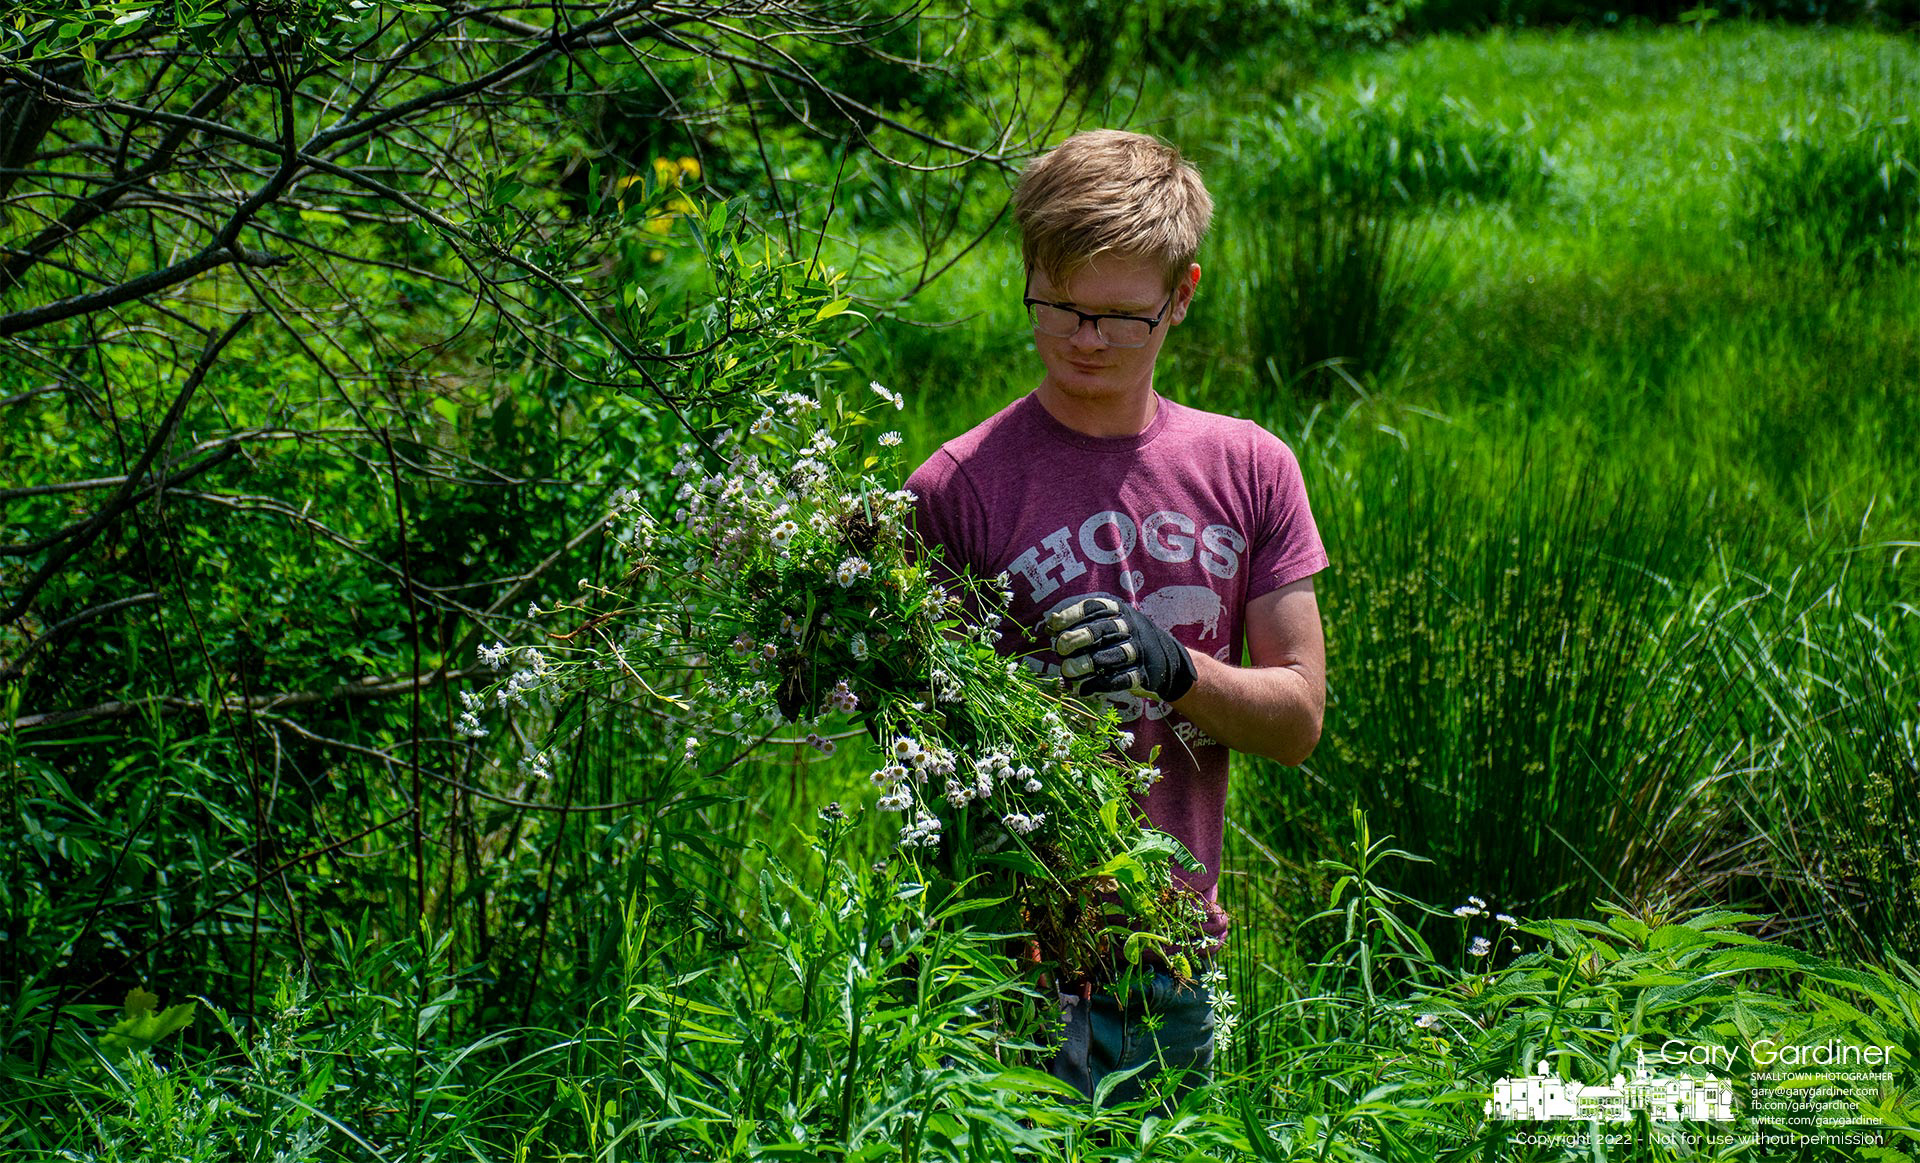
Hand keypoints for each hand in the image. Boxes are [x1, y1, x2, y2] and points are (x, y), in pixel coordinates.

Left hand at [1045, 597, 1196, 701]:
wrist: (1166, 660)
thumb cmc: (1123, 639)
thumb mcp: (1107, 624)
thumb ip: (1080, 623)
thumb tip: (1049, 624)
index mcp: (1117, 610)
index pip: (1093, 607)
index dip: (1071, 616)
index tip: (1054, 626)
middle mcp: (1130, 627)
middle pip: (1101, 630)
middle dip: (1077, 639)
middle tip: (1060, 649)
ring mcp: (1139, 650)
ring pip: (1112, 655)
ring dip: (1087, 663)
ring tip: (1067, 671)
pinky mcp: (1144, 673)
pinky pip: (1122, 679)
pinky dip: (1100, 685)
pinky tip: (1083, 689)